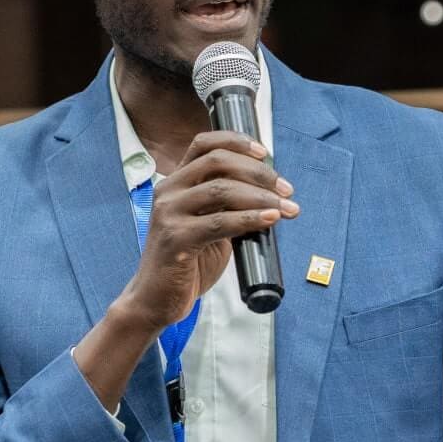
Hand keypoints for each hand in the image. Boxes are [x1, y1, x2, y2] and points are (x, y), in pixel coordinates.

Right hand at [119, 131, 296, 330]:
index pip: (203, 143)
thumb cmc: (186, 264)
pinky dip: (251, 218)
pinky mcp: (176, 239)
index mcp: (175, 183)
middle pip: (218, 161)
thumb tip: (268, 194)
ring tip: (286, 208)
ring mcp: (168, 214)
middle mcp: (168, 191)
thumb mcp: (207, 225)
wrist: (156, 300)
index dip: (236, 141)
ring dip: (262, 196)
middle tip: (286, 189)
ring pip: (222, 190)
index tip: (264, 152)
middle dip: (258, 172)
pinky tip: (270, 219)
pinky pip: (221, 222)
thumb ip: (227, 206)